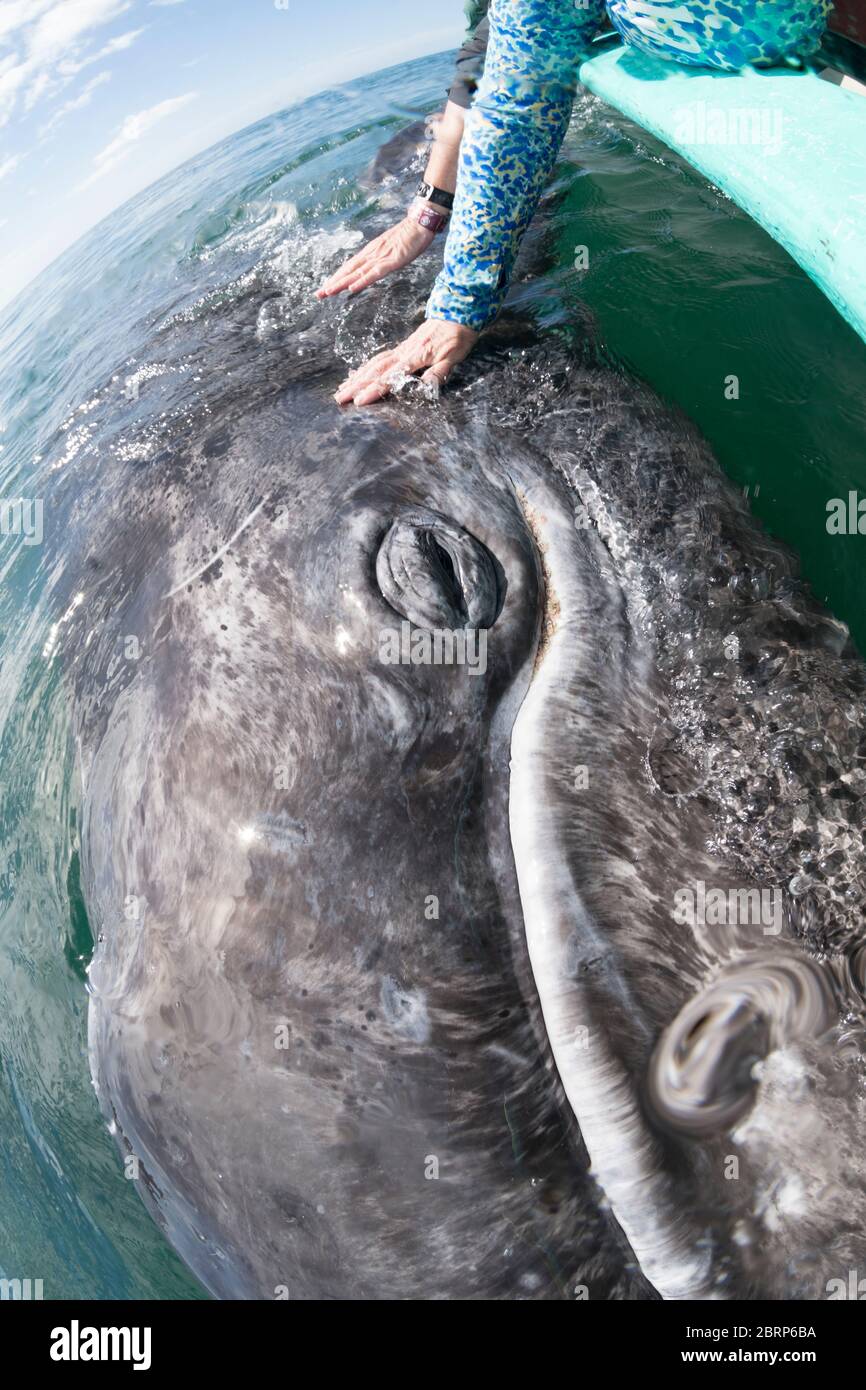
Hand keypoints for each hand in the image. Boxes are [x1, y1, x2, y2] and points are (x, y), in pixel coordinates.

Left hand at [316, 218, 434, 298]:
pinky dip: (362, 281)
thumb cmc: (409, 236)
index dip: (337, 277)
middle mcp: (371, 254)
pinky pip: (374, 274)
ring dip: (341, 283)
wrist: (420, 223)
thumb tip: (376, 266)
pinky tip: (352, 288)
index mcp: (371, 252)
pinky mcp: (391, 261)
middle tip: (318, 294)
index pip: (350, 267)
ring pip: (357, 273)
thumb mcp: (392, 249)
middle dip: (333, 283)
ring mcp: (380, 257)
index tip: (326, 287)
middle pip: (348, 270)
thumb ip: (383, 258)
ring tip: (327, 292)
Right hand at [334, 319, 478, 405]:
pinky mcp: (402, 347)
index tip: (359, 401)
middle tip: (339, 397)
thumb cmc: (457, 337)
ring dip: (357, 377)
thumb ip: (439, 373)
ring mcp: (401, 349)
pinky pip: (379, 358)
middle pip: (375, 371)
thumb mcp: (453, 357)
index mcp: (415, 357)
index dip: (374, 389)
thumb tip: (427, 387)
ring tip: (342, 388)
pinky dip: (366, 367)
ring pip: (374, 364)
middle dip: (356, 385)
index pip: (390, 377)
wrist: (457, 312)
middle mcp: (404, 353)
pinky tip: (358, 373)